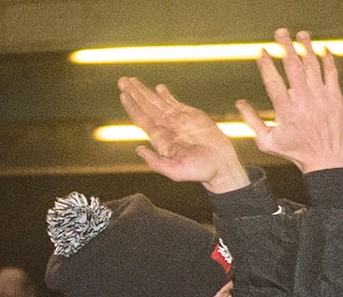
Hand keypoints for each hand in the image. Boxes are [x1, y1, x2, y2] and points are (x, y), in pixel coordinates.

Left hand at [118, 77, 247, 192]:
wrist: (221, 164)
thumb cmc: (199, 171)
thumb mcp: (175, 170)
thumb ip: (156, 162)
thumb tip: (138, 150)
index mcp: (160, 140)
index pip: (141, 119)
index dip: (131, 106)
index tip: (122, 94)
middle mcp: (166, 128)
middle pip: (146, 107)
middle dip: (134, 93)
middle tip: (122, 80)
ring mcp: (178, 121)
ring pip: (158, 102)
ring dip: (145, 91)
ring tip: (132, 79)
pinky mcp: (191, 116)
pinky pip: (175, 103)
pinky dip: (166, 95)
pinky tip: (158, 88)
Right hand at [236, 29, 342, 172]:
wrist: (326, 160)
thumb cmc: (294, 152)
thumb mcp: (267, 142)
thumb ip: (251, 121)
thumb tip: (239, 103)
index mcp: (285, 110)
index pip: (273, 80)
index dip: (266, 64)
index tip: (261, 51)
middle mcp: (303, 100)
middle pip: (293, 65)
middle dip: (286, 45)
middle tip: (280, 32)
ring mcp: (321, 97)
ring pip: (313, 65)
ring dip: (306, 46)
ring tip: (301, 34)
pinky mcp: (335, 97)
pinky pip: (332, 72)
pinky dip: (327, 59)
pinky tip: (322, 50)